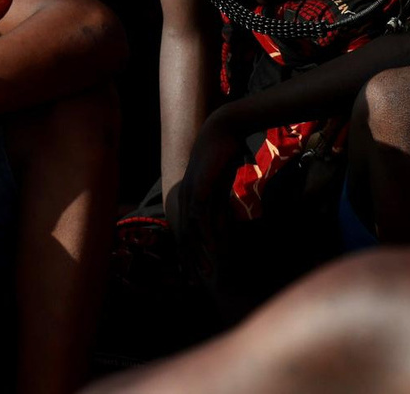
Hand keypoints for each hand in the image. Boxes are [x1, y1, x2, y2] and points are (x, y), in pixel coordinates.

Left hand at [177, 112, 246, 283]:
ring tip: (206, 272)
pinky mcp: (199, 187)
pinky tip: (213, 248)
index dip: (191, 250)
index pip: (187, 229)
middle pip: (185, 234)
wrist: (221, 129)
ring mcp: (190, 192)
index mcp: (190, 196)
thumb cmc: (223, 152)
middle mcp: (185, 196)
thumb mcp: (221, 180)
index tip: (197, 269)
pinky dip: (206, 233)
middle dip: (191, 258)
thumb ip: (220, 196)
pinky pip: (201, 215)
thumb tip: (224, 210)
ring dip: (198, 251)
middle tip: (198, 280)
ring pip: (191, 229)